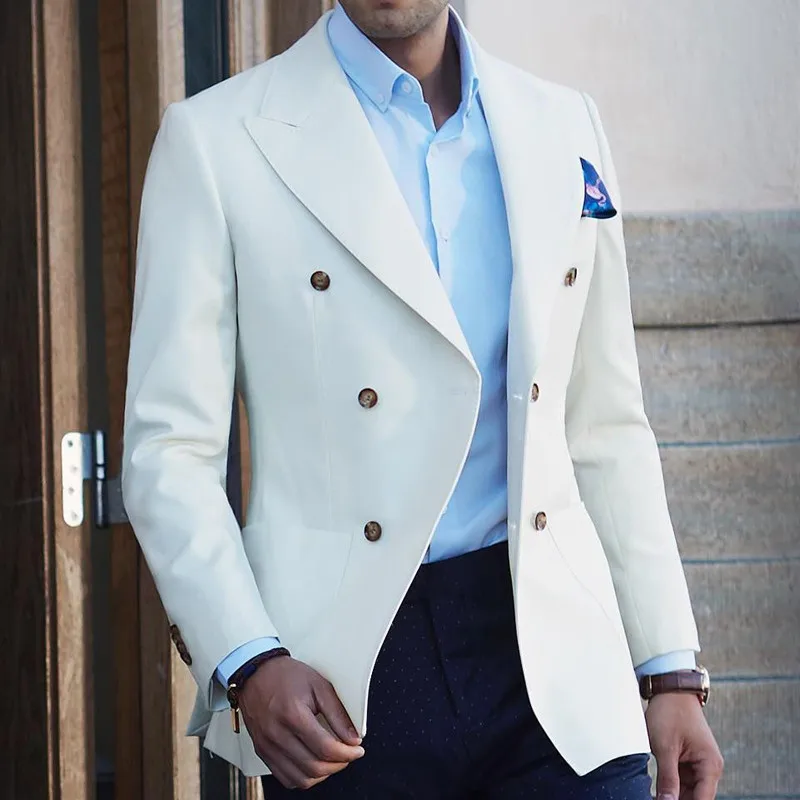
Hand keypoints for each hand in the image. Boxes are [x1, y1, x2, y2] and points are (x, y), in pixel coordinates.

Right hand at [238, 656, 364, 789]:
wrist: (256, 673)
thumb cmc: (286, 675)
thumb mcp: (318, 685)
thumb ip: (337, 713)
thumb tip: (352, 737)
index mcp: (293, 714)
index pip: (325, 748)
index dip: (347, 753)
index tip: (357, 750)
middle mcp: (277, 733)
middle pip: (314, 767)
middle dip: (338, 765)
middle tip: (348, 755)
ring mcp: (267, 745)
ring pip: (300, 779)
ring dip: (322, 774)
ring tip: (332, 760)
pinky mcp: (262, 751)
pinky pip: (285, 778)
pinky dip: (303, 778)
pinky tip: (313, 765)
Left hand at [646, 693, 723, 799]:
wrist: (670, 688)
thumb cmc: (671, 711)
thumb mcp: (666, 747)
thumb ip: (668, 779)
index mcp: (710, 765)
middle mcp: (709, 767)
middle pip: (695, 798)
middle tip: (656, 799)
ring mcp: (698, 764)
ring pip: (687, 792)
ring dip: (673, 796)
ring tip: (655, 796)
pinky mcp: (688, 760)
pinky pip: (681, 781)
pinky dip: (670, 787)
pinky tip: (657, 792)